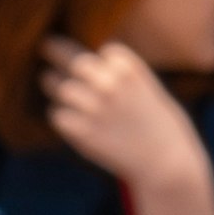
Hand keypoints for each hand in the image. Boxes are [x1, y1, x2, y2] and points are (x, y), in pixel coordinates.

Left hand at [37, 38, 213, 214]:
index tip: (102, 67)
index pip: (104, 51)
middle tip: (46, 48)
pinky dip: (62, 118)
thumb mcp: (152, 92)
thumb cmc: (163, 130)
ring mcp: (92, 106)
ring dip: (57, 88)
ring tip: (59, 90)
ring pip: (57, 86)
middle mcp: (108, 83)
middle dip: (56, 52)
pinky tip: (74, 123)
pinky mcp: (80, 130)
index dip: (103, 60)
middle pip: (70, 58)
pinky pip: (57, 115)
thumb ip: (124, 76)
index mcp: (129, 69)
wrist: (167, 166)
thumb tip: (92, 62)